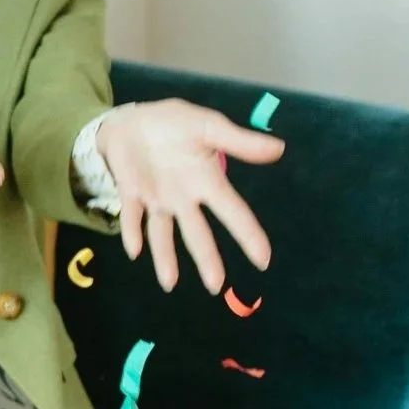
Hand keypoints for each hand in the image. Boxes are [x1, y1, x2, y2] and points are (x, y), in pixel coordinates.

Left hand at [94, 99, 282, 291]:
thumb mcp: (207, 126)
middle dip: (206, 258)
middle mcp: (183, 197)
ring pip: (162, 233)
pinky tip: (134, 251)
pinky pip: (131, 216)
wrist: (133, 122)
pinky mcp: (130, 194)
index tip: (263, 260)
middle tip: (215, 286)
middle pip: (197, 232)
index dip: (248, 234)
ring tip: (169, 283)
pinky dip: (131, 232)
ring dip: (165, 258)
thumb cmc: (174, 125)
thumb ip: (238, 141)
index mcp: (206, 180)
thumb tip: (278, 149)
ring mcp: (156, 199)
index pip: (232, 211)